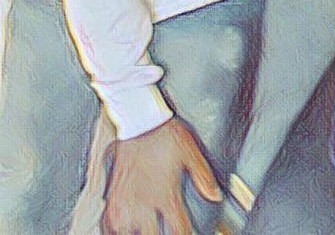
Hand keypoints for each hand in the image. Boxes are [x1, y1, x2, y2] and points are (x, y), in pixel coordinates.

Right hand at [101, 117, 221, 234]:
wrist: (139, 119)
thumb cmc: (164, 133)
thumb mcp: (190, 151)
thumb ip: (204, 176)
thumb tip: (216, 196)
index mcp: (166, 194)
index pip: (179, 230)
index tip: (188, 234)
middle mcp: (144, 202)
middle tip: (166, 233)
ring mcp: (126, 202)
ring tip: (146, 231)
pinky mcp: (113, 197)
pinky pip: (109, 227)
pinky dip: (118, 232)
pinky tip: (126, 230)